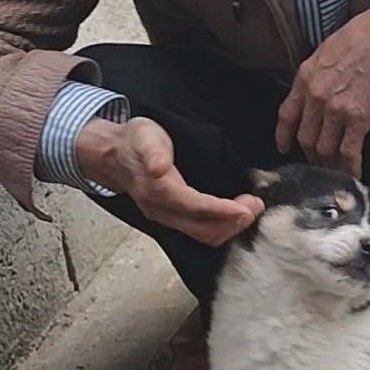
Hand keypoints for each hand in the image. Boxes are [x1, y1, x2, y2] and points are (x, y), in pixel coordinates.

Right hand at [76, 117, 263, 245]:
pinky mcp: (173, 220)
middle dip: (233, 222)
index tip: (246, 209)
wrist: (113, 155)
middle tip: (256, 205)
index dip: (222, 211)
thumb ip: (153, 151)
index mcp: (157, 190)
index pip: (194, 207)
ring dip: (230, 227)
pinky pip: (201, 232)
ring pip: (204, 235)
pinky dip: (222, 226)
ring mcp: (167, 218)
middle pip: (203, 229)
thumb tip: (158, 168)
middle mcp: (162, 210)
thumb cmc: (134, 141)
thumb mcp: (143, 135)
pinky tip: (236, 214)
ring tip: (250, 209)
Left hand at [276, 8, 369, 176]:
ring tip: (336, 172)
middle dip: (311, 155)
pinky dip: (350, 168)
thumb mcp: (325, 52)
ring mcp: (335, 110)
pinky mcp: (358, 119)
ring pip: (324, 149)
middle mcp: (315, 97)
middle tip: (319, 163)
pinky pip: (348, 152)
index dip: (284, 137)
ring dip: (329, 165)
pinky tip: (354, 175)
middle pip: (305, 138)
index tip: (285, 148)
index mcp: (305, 79)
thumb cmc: (362, 37)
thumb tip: (315, 93)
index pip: (286, 116)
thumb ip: (315, 76)